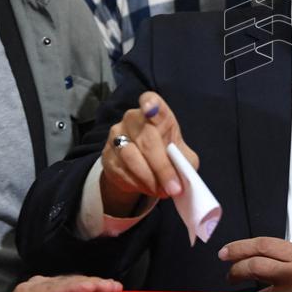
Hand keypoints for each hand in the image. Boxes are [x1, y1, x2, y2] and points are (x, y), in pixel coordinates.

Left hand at [0, 274, 122, 291]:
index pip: (54, 287)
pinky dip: (92, 287)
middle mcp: (41, 284)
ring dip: (96, 284)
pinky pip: (76, 286)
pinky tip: (108, 290)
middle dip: (92, 283)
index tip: (90, 287)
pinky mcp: (57, 289)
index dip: (73, 286)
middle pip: (69, 281)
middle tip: (112, 287)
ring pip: (75, 281)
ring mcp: (50, 285)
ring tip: (115, 287)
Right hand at [100, 92, 198, 217]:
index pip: (150, 101)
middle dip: (162, 167)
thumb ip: (184, 159)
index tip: (150, 108)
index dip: (151, 104)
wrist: (140, 168)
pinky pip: (121, 171)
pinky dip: (137, 184)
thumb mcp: (180, 153)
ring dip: (149, 178)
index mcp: (156, 113)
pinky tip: (148, 189)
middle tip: (173, 187)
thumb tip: (184, 174)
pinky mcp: (107, 155)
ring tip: (162, 191)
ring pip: (132, 157)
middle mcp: (133, 119)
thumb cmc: (165, 153)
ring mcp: (116, 136)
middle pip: (147, 140)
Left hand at [218, 238, 291, 291]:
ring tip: (235, 281)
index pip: (264, 245)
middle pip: (257, 264)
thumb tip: (246, 254)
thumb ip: (278, 254)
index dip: (240, 247)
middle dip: (236, 266)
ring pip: (257, 286)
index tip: (225, 252)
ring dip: (242, 284)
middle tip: (228, 271)